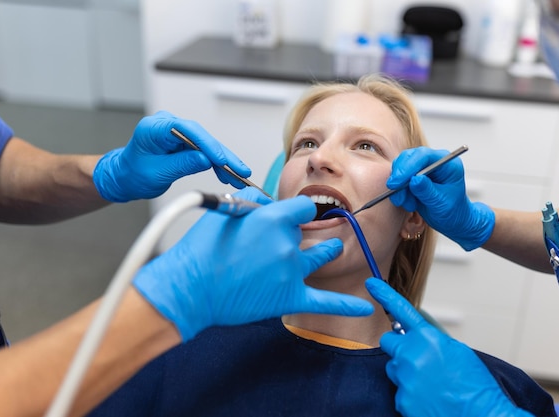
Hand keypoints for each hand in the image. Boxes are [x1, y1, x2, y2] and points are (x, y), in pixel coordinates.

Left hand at [93, 111, 251, 201]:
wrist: (125, 177)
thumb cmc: (133, 174)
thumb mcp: (157, 173)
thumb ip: (181, 164)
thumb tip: (205, 159)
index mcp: (154, 128)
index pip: (186, 130)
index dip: (207, 144)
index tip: (221, 160)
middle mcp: (168, 125)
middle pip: (202, 137)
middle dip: (222, 155)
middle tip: (239, 170)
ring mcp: (177, 132)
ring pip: (207, 144)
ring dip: (224, 161)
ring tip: (238, 177)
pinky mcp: (184, 142)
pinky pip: (204, 150)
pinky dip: (216, 163)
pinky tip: (228, 173)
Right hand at [134, 188, 373, 340]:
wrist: (191, 288)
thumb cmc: (202, 250)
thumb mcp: (225, 211)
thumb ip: (254, 200)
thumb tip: (268, 201)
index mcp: (274, 220)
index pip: (304, 207)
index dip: (298, 211)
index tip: (294, 214)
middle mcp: (287, 244)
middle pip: (307, 232)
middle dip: (298, 234)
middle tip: (283, 240)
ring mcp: (291, 272)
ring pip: (320, 256)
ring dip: (325, 252)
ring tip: (333, 249)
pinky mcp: (290, 297)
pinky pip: (326, 302)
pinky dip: (347, 305)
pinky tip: (367, 307)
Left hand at [365, 278, 531, 416]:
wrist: (484, 416)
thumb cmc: (476, 386)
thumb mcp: (458, 351)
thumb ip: (433, 339)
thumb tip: (418, 335)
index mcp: (428, 339)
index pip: (401, 311)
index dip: (384, 295)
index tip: (371, 284)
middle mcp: (412, 356)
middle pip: (389, 342)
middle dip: (399, 348)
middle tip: (418, 359)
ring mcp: (405, 380)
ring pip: (394, 369)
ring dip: (406, 373)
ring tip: (432, 385)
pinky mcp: (402, 401)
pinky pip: (399, 392)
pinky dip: (412, 396)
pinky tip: (431, 400)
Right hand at [387, 146, 494, 250]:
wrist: (452, 219)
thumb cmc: (452, 212)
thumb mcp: (441, 204)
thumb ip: (427, 191)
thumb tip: (414, 180)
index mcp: (447, 164)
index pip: (424, 156)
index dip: (408, 167)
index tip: (397, 182)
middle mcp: (434, 162)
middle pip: (409, 158)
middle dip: (399, 176)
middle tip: (394, 192)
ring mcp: (423, 167)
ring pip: (400, 168)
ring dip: (399, 188)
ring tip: (409, 204)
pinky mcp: (413, 175)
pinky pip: (398, 178)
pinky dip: (398, 192)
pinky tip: (408, 203)